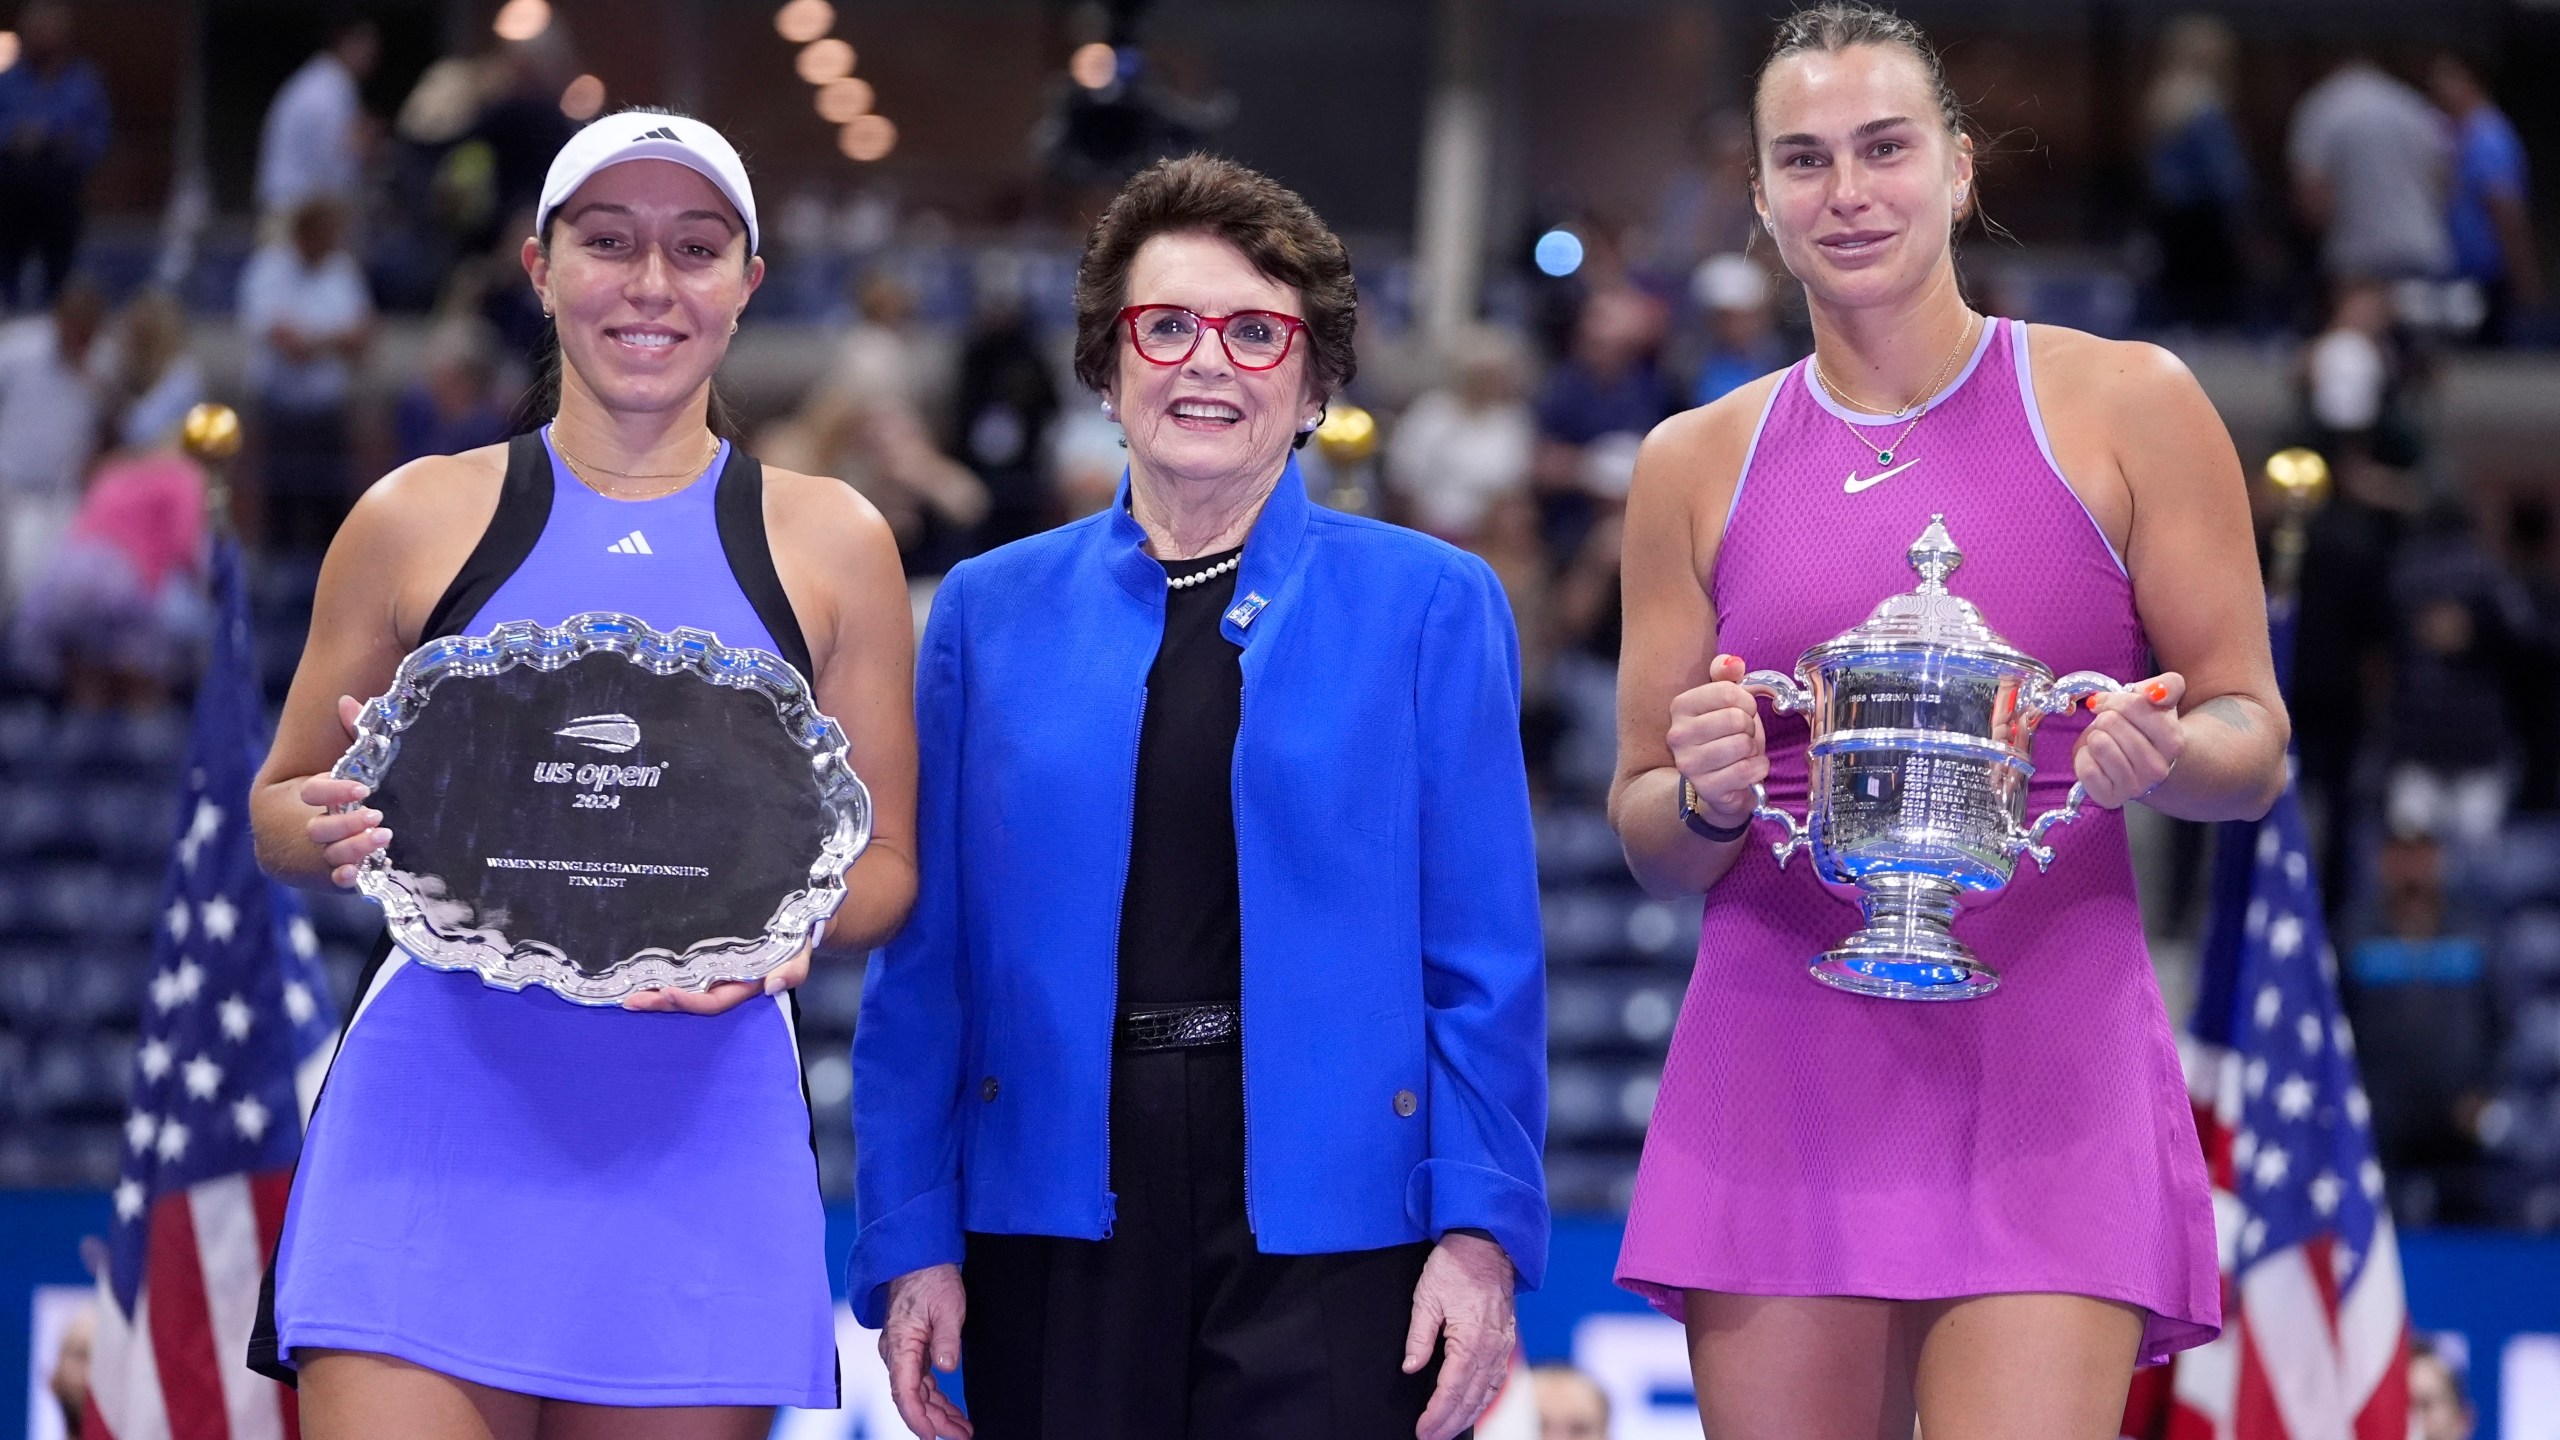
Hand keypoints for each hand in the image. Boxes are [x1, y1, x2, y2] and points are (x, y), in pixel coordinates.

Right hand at [299, 695, 384, 887]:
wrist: (305, 833)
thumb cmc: (341, 789)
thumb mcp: (347, 761)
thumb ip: (351, 733)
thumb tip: (347, 700)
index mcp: (311, 796)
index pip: (313, 793)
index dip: (333, 791)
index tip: (361, 788)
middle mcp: (312, 825)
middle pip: (319, 829)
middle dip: (345, 824)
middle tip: (375, 815)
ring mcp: (322, 851)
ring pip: (331, 854)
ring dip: (353, 848)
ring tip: (382, 836)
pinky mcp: (334, 873)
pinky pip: (335, 880)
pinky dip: (343, 878)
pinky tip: (356, 873)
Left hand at [621, 941, 809, 1014]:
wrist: (798, 922)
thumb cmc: (797, 938)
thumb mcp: (799, 952)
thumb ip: (794, 969)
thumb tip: (774, 985)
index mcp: (744, 987)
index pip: (713, 1001)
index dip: (689, 1001)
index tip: (667, 993)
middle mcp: (725, 984)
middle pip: (689, 1000)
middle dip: (661, 1002)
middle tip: (631, 999)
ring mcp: (715, 973)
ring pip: (682, 989)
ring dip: (655, 993)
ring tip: (628, 992)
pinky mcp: (707, 959)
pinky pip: (683, 973)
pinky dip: (663, 976)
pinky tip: (642, 973)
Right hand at [880, 1263, 971, 1439]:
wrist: (919, 1258)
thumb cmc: (932, 1278)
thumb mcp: (948, 1306)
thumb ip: (947, 1338)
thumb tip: (946, 1368)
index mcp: (900, 1343)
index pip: (903, 1391)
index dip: (916, 1417)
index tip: (931, 1435)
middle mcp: (896, 1352)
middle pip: (911, 1397)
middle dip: (935, 1421)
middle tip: (962, 1435)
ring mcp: (902, 1351)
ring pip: (917, 1392)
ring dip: (938, 1412)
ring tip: (962, 1429)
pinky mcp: (911, 1348)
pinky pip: (920, 1380)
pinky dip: (935, 1397)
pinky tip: (950, 1409)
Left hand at [1404, 1233, 1516, 1439]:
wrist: (1486, 1244)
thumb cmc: (1455, 1266)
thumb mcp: (1426, 1297)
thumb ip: (1419, 1336)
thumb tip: (1411, 1367)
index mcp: (1470, 1340)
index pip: (1451, 1390)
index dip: (1435, 1414)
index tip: (1422, 1429)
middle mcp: (1491, 1348)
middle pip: (1470, 1398)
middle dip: (1449, 1423)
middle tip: (1430, 1438)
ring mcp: (1502, 1345)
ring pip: (1486, 1392)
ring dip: (1467, 1415)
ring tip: (1448, 1430)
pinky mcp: (1505, 1339)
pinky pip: (1497, 1378)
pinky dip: (1485, 1398)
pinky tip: (1474, 1406)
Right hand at [1666, 653, 1767, 825]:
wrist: (1719, 784)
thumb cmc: (1724, 737)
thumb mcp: (1725, 702)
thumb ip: (1725, 676)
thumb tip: (1733, 663)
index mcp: (1681, 707)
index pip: (1727, 691)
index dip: (1746, 702)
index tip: (1744, 712)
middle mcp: (1677, 734)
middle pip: (1736, 718)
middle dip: (1750, 728)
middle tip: (1742, 736)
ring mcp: (1689, 764)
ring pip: (1742, 744)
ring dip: (1753, 750)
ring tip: (1743, 753)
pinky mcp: (1706, 788)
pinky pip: (1746, 770)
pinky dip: (1758, 769)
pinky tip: (1749, 770)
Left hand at [2075, 671, 2185, 808]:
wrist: (2141, 765)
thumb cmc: (2146, 728)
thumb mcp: (2161, 700)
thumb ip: (2168, 685)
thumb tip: (2155, 692)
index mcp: (2173, 741)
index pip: (2135, 705)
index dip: (2114, 699)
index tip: (2109, 704)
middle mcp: (2158, 768)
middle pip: (2112, 722)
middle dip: (2105, 718)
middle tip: (2110, 727)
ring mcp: (2135, 786)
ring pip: (2099, 743)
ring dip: (2094, 737)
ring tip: (2105, 742)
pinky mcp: (2111, 797)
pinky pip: (2086, 767)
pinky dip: (2084, 757)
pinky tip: (2095, 758)